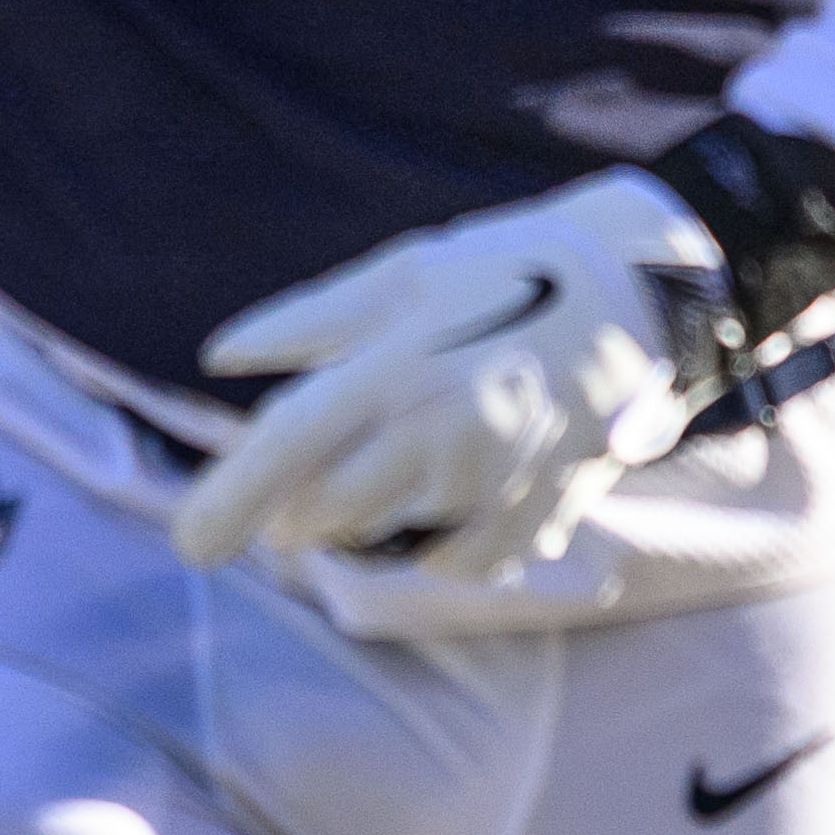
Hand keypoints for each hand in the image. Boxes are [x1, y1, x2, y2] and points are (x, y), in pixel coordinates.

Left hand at [175, 169, 726, 576]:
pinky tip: (456, 491)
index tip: (191, 546)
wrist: (644, 299)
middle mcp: (442, 436)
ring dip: (371, 513)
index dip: (229, 502)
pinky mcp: (538, 518)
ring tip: (405, 451)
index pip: (287, 449)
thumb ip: (308, 323)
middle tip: (312, 470)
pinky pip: (458, 562)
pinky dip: (438, 541)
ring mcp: (495, 485)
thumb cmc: (510, 272)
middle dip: (302, 506)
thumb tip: (220, 359)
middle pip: (329, 512)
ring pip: (390, 538)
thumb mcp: (403, 274)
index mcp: (398, 368)